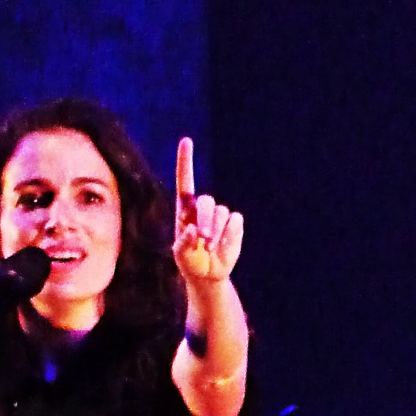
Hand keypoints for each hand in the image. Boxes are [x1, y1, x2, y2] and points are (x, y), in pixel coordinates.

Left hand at [173, 137, 243, 289]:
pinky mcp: (234, 224)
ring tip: (210, 248)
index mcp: (185, 210)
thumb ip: (183, 242)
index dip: (186, 161)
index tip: (186, 141)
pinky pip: (235, 221)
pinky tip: (222, 246)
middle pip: (206, 202)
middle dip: (205, 219)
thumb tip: (192, 229)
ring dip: (216, 231)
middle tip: (202, 238)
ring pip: (222, 213)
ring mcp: (220, 216)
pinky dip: (229, 235)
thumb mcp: (180, 255)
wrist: (208, 274)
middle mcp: (202, 209)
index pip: (186, 180)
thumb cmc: (189, 262)